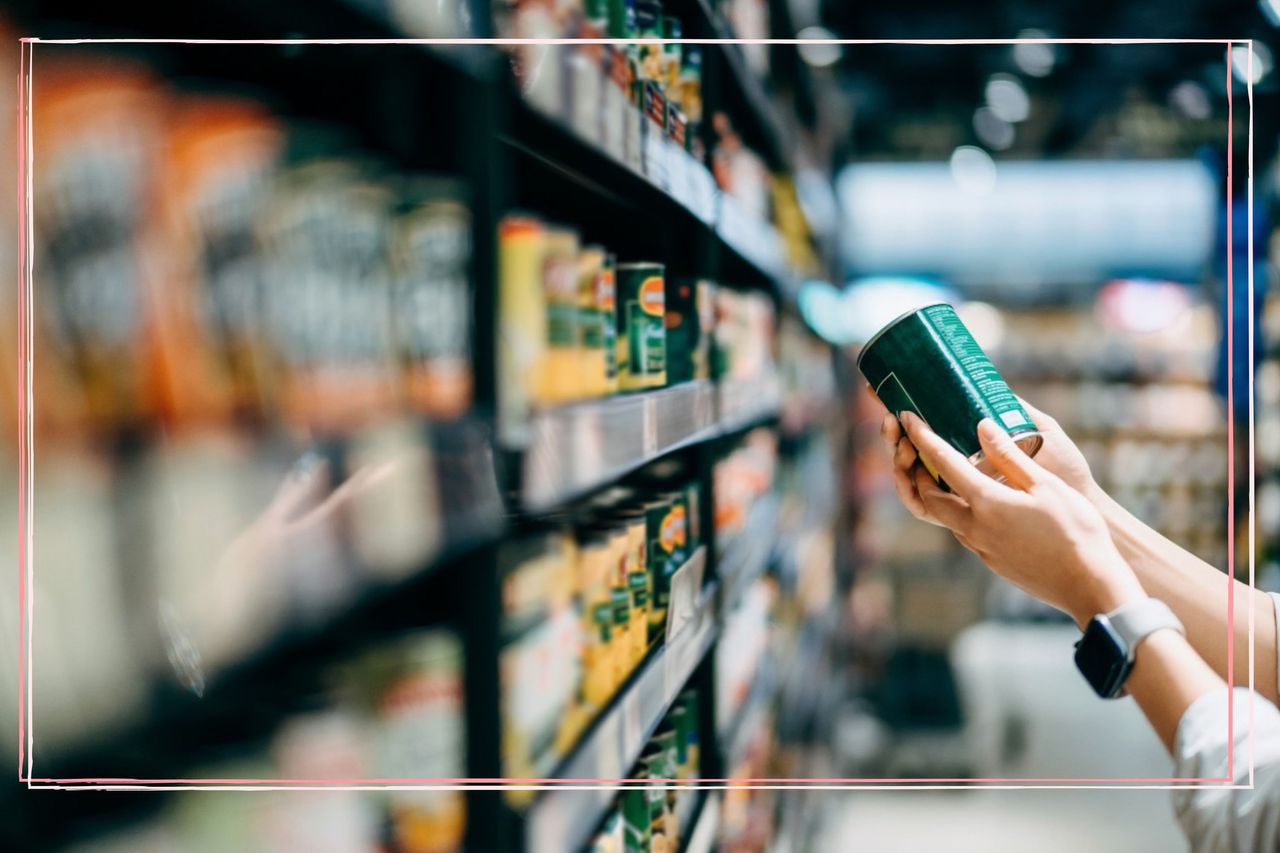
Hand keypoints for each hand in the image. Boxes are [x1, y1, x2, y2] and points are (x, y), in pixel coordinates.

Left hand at [898, 412, 1144, 626]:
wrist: (1088, 585)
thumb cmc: (1075, 531)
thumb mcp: (1045, 485)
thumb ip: (1010, 456)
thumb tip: (982, 426)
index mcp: (986, 503)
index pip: (943, 462)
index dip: (923, 437)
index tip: (908, 417)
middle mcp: (974, 528)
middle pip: (931, 496)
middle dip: (920, 471)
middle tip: (923, 450)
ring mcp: (981, 548)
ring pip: (947, 517)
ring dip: (940, 494)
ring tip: (949, 473)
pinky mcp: (992, 561)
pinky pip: (966, 532)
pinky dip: (961, 512)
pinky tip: (981, 503)